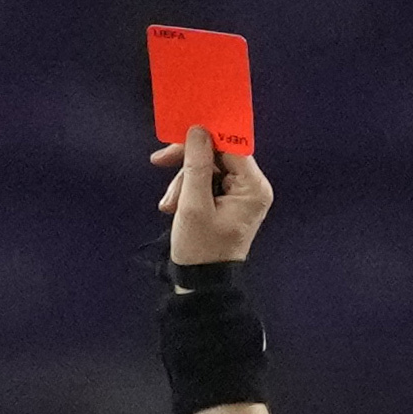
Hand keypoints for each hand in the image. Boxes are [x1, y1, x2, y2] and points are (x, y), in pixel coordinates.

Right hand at [153, 125, 272, 266]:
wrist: (202, 283)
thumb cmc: (200, 248)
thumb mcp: (193, 205)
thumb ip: (196, 165)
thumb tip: (198, 130)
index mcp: (254, 188)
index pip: (231, 145)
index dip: (205, 135)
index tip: (180, 132)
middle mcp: (253, 187)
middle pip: (217, 154)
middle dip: (187, 165)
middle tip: (159, 162)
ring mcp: (241, 194)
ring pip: (207, 168)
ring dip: (183, 182)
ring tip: (169, 206)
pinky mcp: (229, 201)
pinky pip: (207, 182)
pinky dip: (187, 191)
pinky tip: (173, 207)